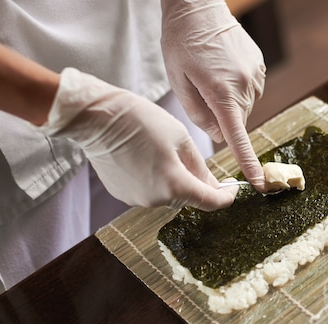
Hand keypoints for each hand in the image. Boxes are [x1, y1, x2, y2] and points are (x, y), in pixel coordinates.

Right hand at [39, 68, 237, 210]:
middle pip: (188, 197)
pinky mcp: (122, 194)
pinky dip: (155, 179)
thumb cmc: (140, 120)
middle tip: (197, 161)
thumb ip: (200, 166)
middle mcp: (156, 200)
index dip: (226, 197)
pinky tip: (147, 158)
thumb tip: (212, 184)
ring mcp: (137, 199)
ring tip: (165, 152)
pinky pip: (149, 190)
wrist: (95, 118)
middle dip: (198, 184)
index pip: (210, 202)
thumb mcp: (180, 138)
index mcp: (174, 185)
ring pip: (168, 194)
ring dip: (175, 180)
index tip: (232, 188)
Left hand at [161, 0, 267, 191]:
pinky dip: (237, 88)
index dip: (248, 163)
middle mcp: (245, 87)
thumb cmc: (181, 42)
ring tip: (211, 74)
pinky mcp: (260, 67)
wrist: (198, 5)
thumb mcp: (179, 81)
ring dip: (228, 101)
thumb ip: (199, 115)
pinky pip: (250, 91)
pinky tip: (222, 68)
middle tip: (201, 91)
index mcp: (222, 93)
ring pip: (243, 107)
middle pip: (236, 122)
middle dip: (221, 117)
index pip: (238, 137)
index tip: (260, 184)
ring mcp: (256, 76)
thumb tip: (218, 135)